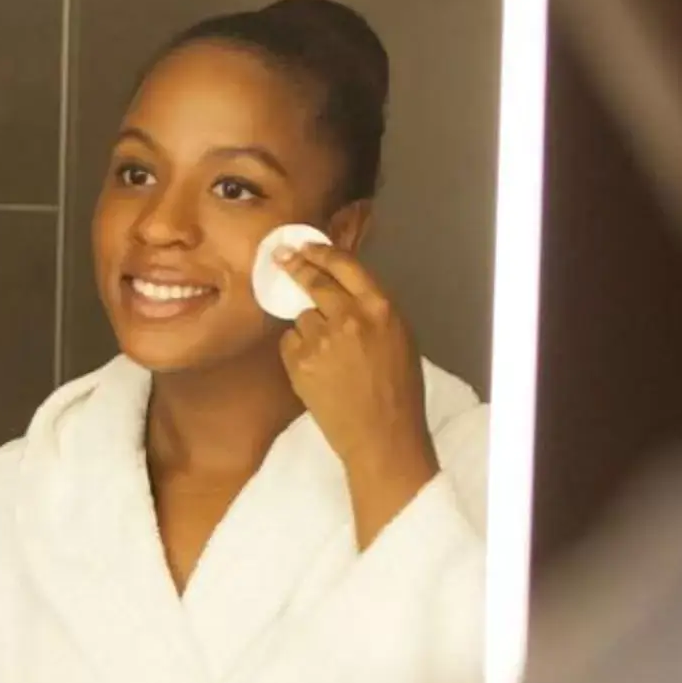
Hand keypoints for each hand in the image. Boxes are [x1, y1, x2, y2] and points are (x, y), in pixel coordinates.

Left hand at [276, 243, 441, 547]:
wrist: (381, 436)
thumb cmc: (398, 391)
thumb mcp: (399, 338)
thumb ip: (371, 309)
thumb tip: (342, 288)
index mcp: (381, 307)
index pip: (345, 264)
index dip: (321, 252)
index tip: (306, 246)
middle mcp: (350, 316)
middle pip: (314, 280)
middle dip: (295, 266)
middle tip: (282, 258)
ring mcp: (322, 339)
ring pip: (301, 316)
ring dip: (308, 327)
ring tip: (327, 356)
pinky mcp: (300, 361)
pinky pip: (291, 343)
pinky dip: (298, 351)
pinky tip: (317, 371)